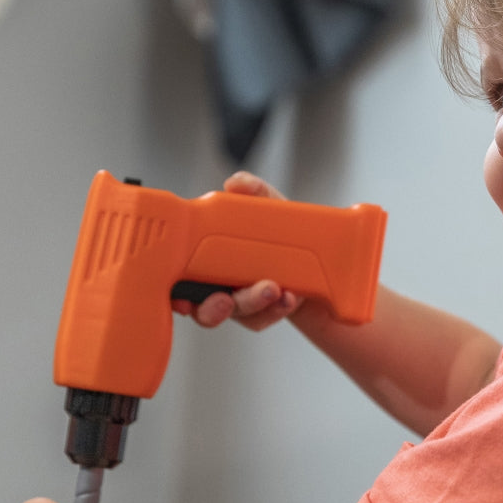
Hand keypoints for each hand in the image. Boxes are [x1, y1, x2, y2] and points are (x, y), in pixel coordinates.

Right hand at [171, 171, 304, 330]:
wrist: (325, 258)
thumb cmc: (288, 231)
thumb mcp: (274, 207)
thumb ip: (256, 192)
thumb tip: (235, 183)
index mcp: (213, 255)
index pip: (184, 277)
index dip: (177, 292)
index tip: (181, 298)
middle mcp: (223, 281)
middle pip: (203, 306)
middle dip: (212, 308)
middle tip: (226, 299)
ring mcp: (245, 300)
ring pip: (237, 313)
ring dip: (252, 304)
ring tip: (273, 290)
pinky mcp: (268, 312)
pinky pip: (263, 319)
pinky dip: (276, 310)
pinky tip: (290, 297)